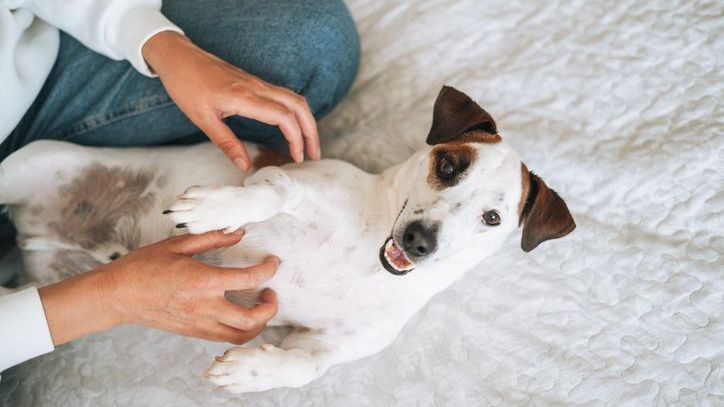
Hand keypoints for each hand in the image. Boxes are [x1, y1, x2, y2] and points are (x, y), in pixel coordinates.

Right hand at [39, 230, 278, 344]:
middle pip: (252, 320)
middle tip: (270, 292)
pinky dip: (239, 330)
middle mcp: (205, 307)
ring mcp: (200, 324)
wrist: (117, 295)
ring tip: (259, 307)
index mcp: (204, 282)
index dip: (268, 269)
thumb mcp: (178, 245)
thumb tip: (238, 232)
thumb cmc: (144, 267)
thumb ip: (212, 238)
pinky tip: (238, 313)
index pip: (249, 279)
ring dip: (258, 324)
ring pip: (241, 336)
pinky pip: (224, 338)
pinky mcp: (194, 332)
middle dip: (270, 308)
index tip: (273, 262)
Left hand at [142, 31, 319, 170]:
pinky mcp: (255, 83)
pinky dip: (295, 113)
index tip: (297, 157)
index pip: (284, 116)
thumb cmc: (187, 86)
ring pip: (294, 99)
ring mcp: (257, 83)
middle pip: (298, 106)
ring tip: (308, 144)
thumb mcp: (202, 120)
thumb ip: (227, 144)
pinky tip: (292, 128)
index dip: (296, 138)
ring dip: (306, 121)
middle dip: (311, 131)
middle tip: (314, 155)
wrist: (179, 57)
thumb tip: (244, 166)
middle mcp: (256, 87)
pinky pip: (284, 96)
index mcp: (244, 97)